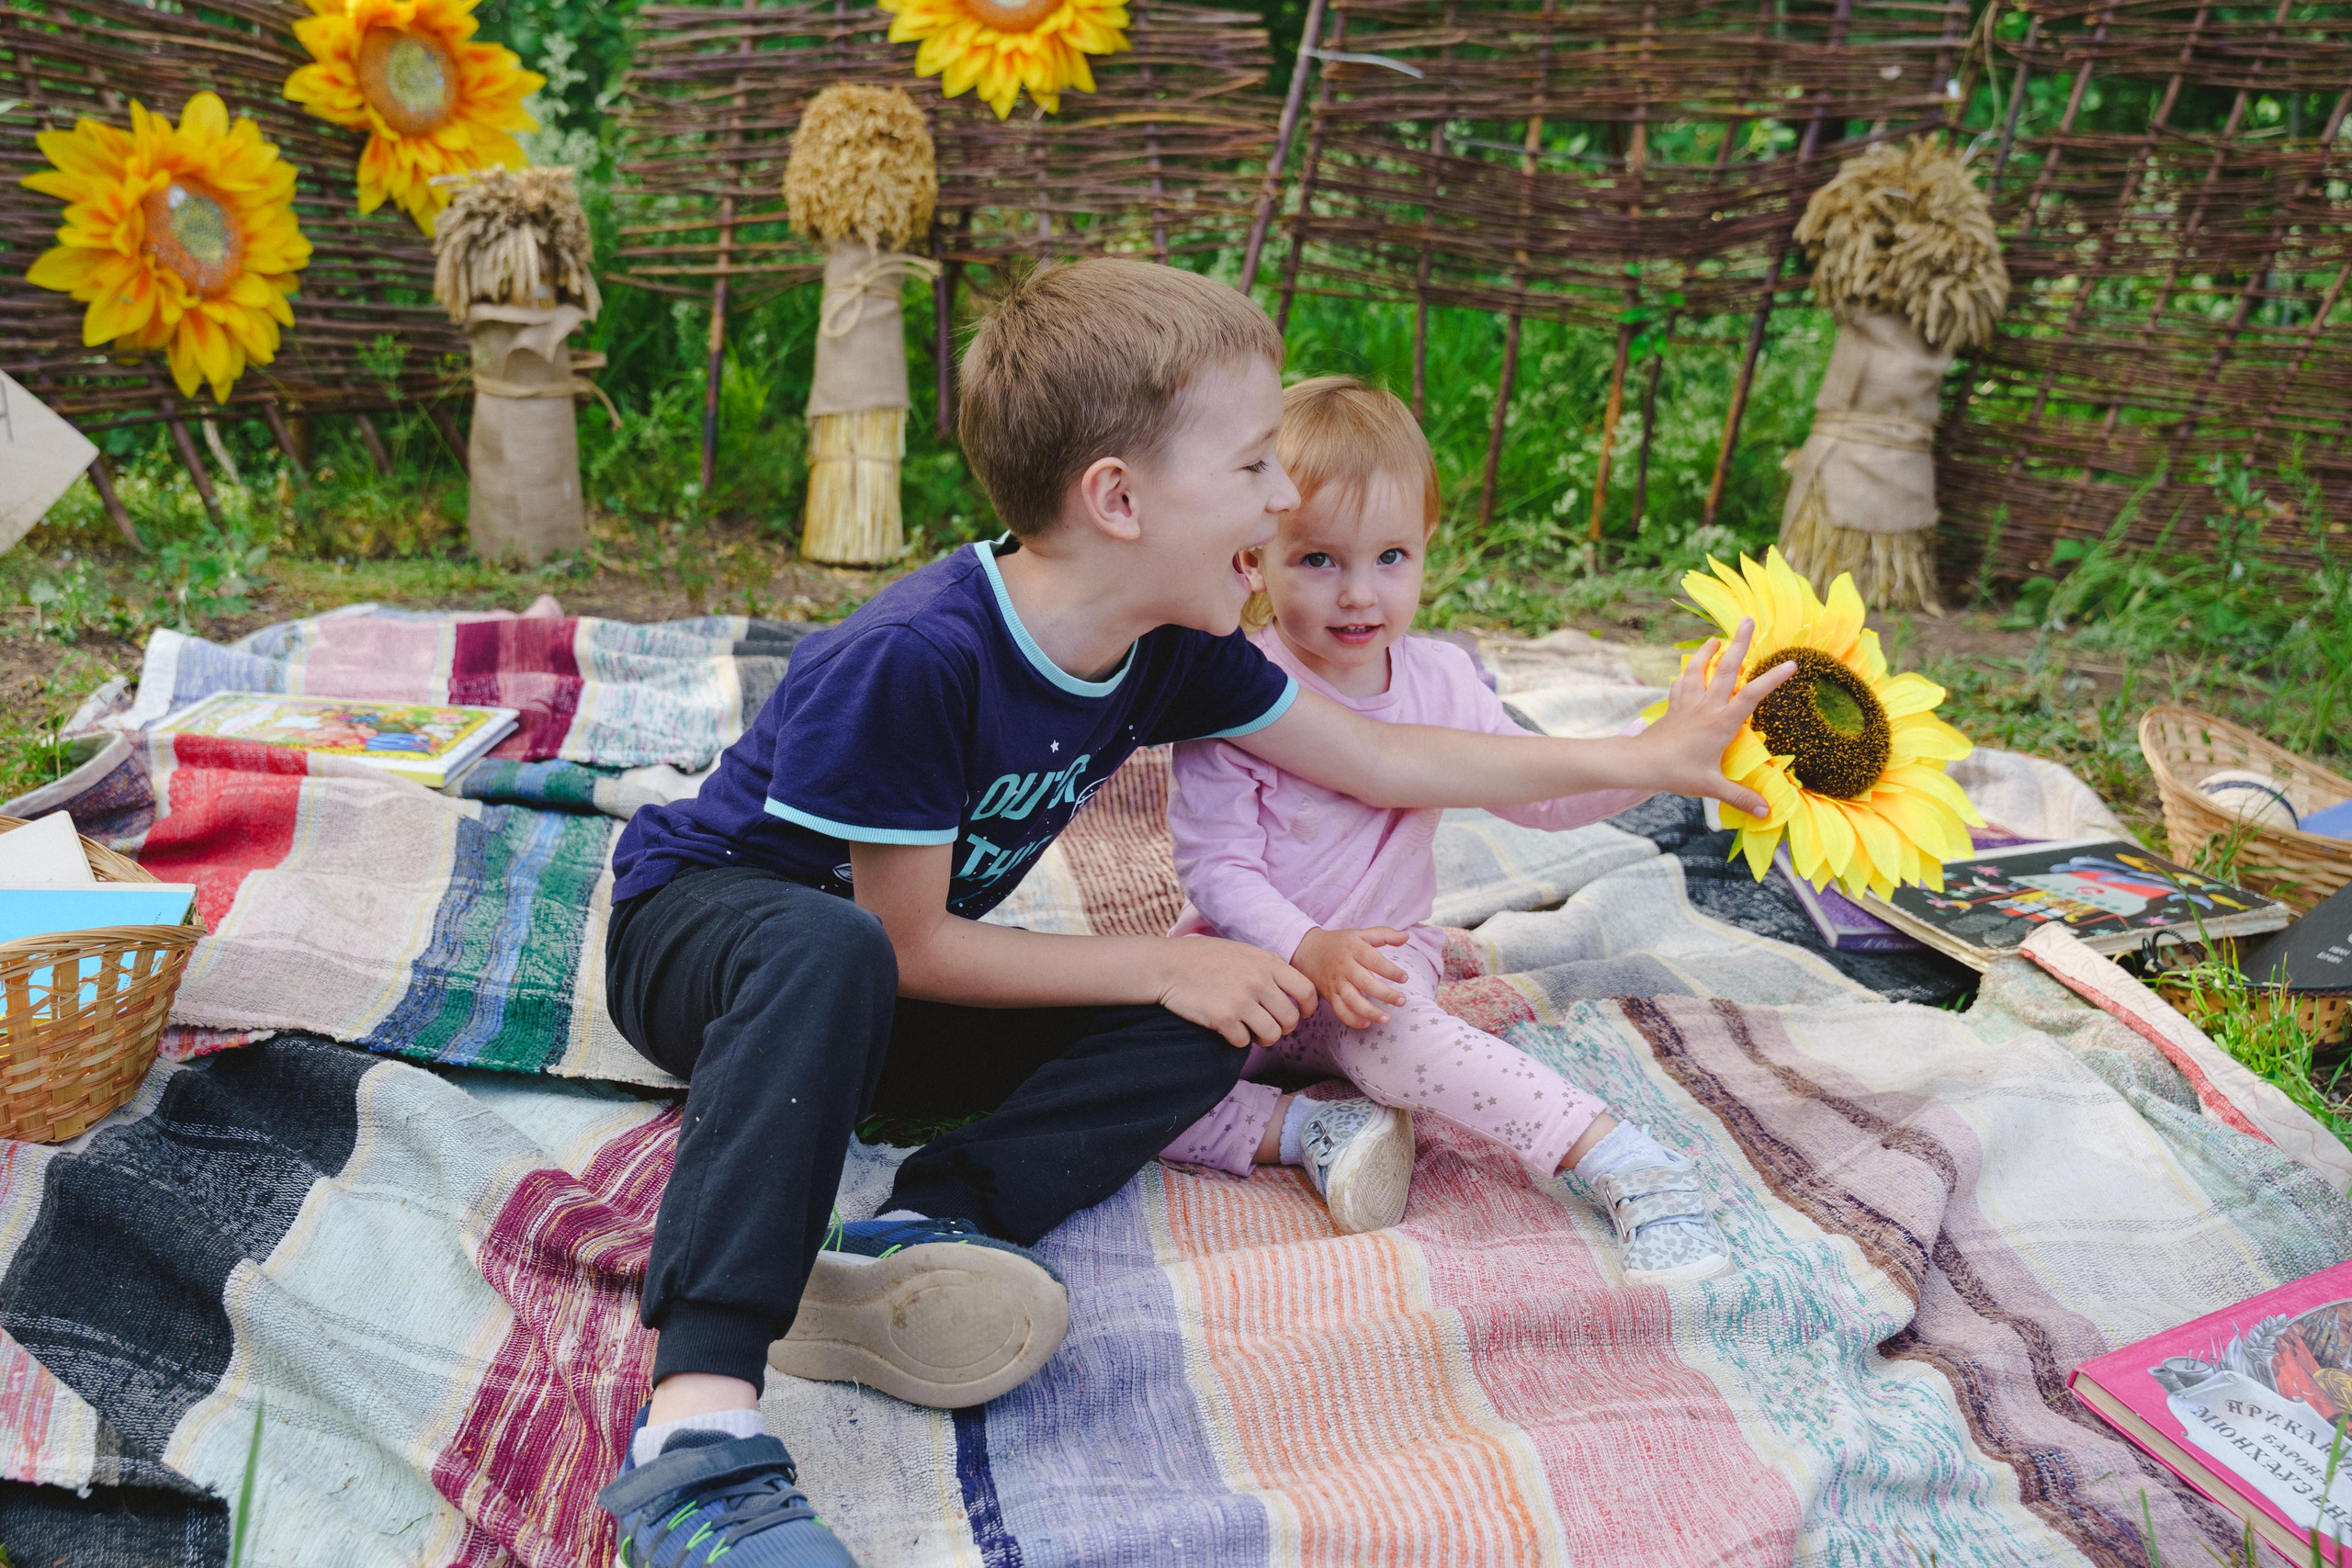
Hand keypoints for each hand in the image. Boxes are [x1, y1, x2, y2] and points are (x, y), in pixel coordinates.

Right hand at [1157, 935, 1319, 1046]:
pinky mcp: (1223, 1018)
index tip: (1300, 1014)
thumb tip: (1293, 987)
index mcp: (1268, 963)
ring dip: (1262, 1038)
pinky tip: (1227, 1028)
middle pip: (1290, 1019)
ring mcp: (1241, 1000)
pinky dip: (1237, 1039)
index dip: (1308, 1008)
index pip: (1307, 991)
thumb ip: (1269, 967)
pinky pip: (1244, 1042)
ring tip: (1250, 1030)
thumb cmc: (1205, 958)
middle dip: (1282, 1028)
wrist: (1168, 965)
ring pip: (1272, 1035)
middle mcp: (1258, 981)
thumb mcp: (1244, 951)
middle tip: (1268, 1025)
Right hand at [1292, 926, 1410, 1027]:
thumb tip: (1406, 937)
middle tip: (1402, 1001)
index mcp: (1354, 950)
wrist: (1306, 951)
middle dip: (1384, 993)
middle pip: (1364, 982)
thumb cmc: (1339, 943)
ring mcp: (1336, 983)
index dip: (1389, 970)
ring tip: (1386, 1019)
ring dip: (1369, 1011)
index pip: (1373, 960)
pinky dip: (1352, 1019)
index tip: (1404, 978)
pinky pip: (1340, 1010)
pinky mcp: (1330, 995)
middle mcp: (1345, 967)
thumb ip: (1384, 934)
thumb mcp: (1359, 934)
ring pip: (1352, 1000)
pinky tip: (1367, 1023)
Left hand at [1634, 617, 1794, 818]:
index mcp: (1721, 723)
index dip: (1772, 680)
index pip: (1752, 696)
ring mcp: (1688, 704)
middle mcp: (1706, 707)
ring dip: (1707, 651)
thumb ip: (1739, 796)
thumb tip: (1767, 811)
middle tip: (1747, 621)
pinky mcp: (1674, 707)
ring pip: (1698, 669)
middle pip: (1725, 669)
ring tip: (1715, 637)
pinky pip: (1681, 684)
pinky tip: (1687, 668)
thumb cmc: (1675, 773)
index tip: (1791, 664)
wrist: (1639, 763)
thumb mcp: (1710, 786)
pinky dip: (1686, 673)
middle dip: (1738, 643)